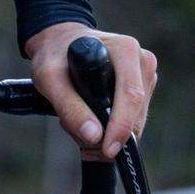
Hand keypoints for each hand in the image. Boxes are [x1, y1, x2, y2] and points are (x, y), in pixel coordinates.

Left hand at [23, 21, 156, 161]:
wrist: (59, 44)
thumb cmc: (55, 56)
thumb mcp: (49, 78)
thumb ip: (69, 107)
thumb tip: (95, 137)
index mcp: (125, 50)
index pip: (131, 95)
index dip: (121, 126)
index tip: (107, 149)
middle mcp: (142, 62)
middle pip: (136, 113)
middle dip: (109, 134)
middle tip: (78, 137)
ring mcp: (145, 77)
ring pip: (135, 122)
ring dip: (107, 133)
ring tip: (78, 119)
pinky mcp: (144, 90)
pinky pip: (132, 121)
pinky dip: (111, 128)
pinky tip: (90, 117)